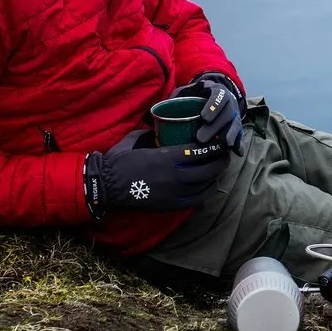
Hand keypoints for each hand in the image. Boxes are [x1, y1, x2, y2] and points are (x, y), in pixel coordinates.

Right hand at [84, 130, 228, 217]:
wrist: (105, 186)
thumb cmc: (119, 160)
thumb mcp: (137, 139)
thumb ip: (153, 133)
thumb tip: (163, 125)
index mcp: (166, 156)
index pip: (199, 150)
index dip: (213, 146)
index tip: (220, 140)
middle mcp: (174, 174)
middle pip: (208, 168)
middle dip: (220, 160)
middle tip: (225, 153)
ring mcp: (173, 192)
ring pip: (204, 184)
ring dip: (216, 175)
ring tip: (221, 167)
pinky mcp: (169, 204)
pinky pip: (196, 199)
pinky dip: (207, 191)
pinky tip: (212, 185)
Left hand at [174, 76, 244, 153]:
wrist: (215, 94)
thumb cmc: (198, 94)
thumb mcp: (189, 90)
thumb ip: (179, 95)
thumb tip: (162, 106)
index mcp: (218, 90)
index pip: (219, 96)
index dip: (213, 106)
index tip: (204, 117)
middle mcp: (230, 102)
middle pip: (227, 113)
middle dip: (215, 127)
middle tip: (200, 138)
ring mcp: (235, 114)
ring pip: (235, 124)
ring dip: (229, 136)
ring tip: (222, 146)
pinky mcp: (237, 125)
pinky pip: (240, 134)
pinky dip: (240, 143)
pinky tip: (237, 152)